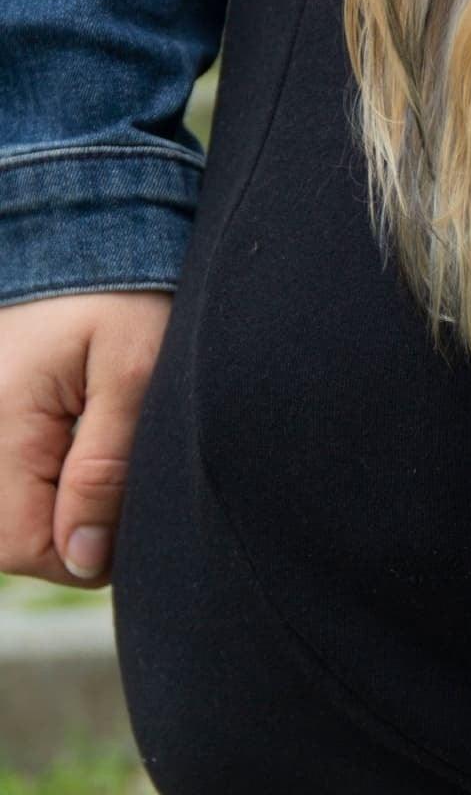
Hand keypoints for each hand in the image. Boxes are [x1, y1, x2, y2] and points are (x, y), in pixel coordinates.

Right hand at [0, 291, 172, 588]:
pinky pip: (10, 487)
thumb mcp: (133, 374)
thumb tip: (83, 558)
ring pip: (12, 518)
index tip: (134, 498)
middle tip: (122, 463)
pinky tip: (76, 441)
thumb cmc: (120, 295)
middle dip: (77, 527)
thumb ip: (106, 469)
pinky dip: (46, 482)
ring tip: (98, 441)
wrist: (81, 235)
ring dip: (60, 504)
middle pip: (15, 540)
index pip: (30, 546)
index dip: (94, 548)